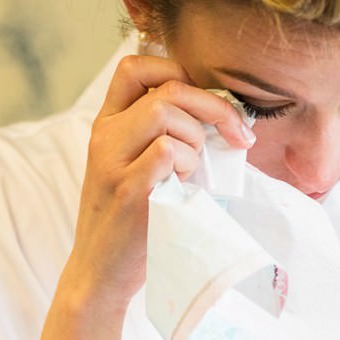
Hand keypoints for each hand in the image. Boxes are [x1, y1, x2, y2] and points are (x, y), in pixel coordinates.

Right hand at [60, 51, 254, 312]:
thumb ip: (160, 137)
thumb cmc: (131, 221)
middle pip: (166, 88)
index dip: (178, 72)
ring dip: (198, 138)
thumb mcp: (134, 168)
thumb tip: (220, 114)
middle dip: (215, 107)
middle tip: (238, 136)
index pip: (135, 66)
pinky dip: (189, 163)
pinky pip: (167, 150)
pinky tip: (186, 185)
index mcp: (107, 125)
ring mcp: (112, 161)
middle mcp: (104, 135)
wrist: (100, 273)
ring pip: (166, 113)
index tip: (205, 104)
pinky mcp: (127, 189)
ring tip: (196, 170)